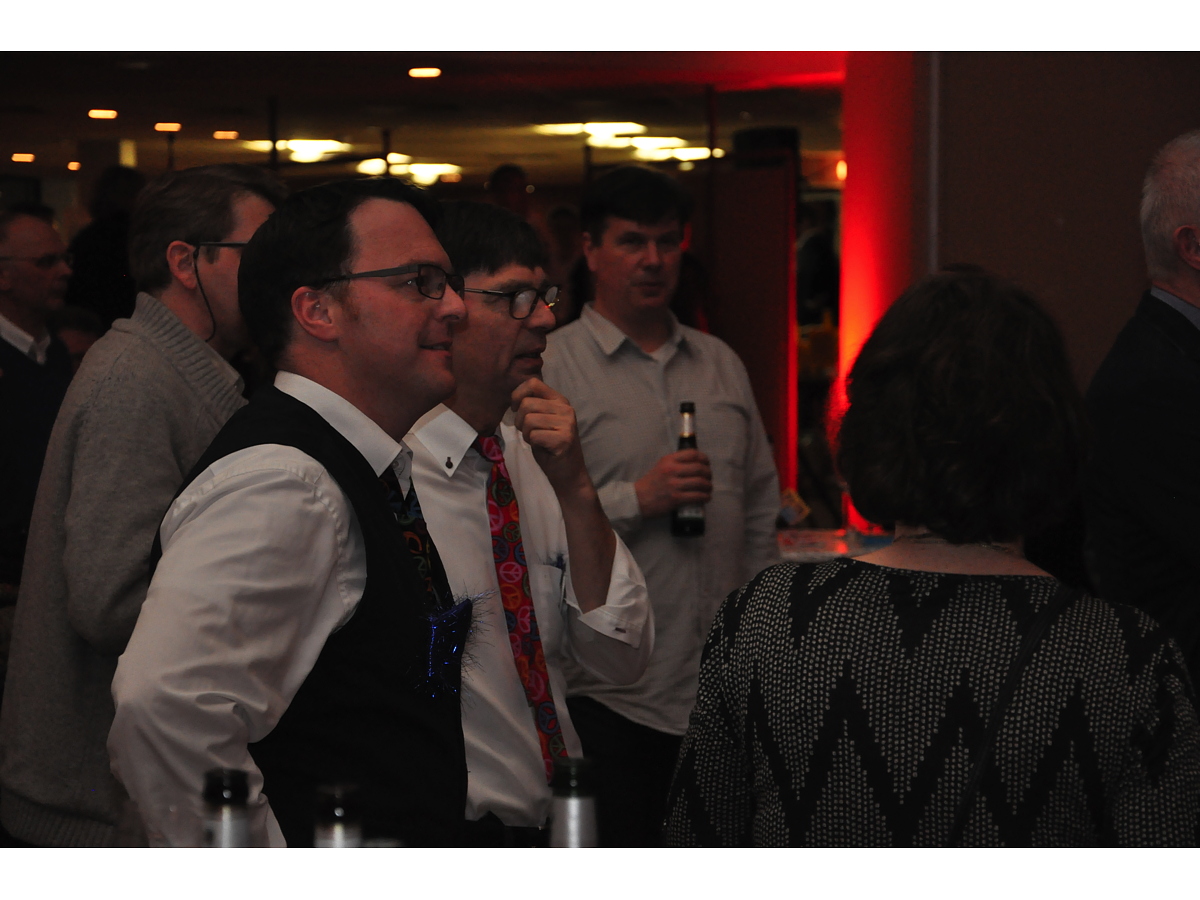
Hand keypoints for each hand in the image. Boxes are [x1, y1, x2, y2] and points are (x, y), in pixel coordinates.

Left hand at [512, 378, 592, 500]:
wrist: (568, 473)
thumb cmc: (550, 447)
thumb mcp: (542, 420)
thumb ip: (533, 406)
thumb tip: (513, 397)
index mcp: (560, 400)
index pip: (533, 383)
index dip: (517, 395)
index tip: (515, 409)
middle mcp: (566, 408)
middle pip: (527, 404)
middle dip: (520, 421)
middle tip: (529, 433)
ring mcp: (567, 423)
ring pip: (528, 420)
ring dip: (526, 434)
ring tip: (538, 440)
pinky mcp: (564, 439)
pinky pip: (534, 435)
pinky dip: (532, 443)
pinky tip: (543, 447)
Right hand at [635, 450, 711, 518]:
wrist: (638, 499)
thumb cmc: (651, 483)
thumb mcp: (661, 466)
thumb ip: (676, 462)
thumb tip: (696, 463)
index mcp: (669, 460)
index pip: (693, 454)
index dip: (704, 458)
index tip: (706, 463)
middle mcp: (672, 470)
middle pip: (699, 468)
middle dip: (708, 473)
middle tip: (709, 478)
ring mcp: (674, 485)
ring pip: (700, 482)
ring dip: (708, 486)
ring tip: (708, 488)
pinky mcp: (676, 498)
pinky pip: (697, 496)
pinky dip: (705, 497)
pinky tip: (706, 497)